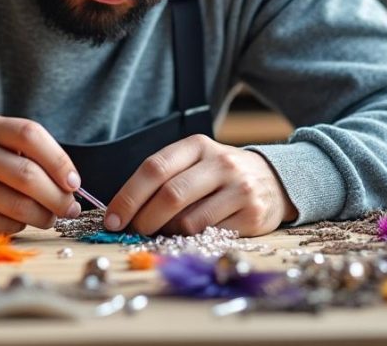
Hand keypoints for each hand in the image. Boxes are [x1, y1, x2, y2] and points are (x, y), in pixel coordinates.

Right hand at [0, 114, 81, 234]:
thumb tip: (71, 186)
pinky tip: (17, 222)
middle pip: (28, 175)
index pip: (30, 135)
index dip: (60, 160)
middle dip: (58, 197)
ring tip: (48, 217)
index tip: (74, 182)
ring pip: (20, 206)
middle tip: (70, 208)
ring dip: (43, 217)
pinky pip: (3, 226)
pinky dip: (19, 228)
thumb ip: (28, 154)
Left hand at [103, 135, 297, 236]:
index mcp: (197, 146)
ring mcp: (238, 189)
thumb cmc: (220, 176)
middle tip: (133, 231)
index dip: (128, 196)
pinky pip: (209, 235)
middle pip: (170, 195)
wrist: (274, 181)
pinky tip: (191, 234)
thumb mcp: (195, 163)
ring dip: (167, 232)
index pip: (154, 168)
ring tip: (166, 231)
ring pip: (188, 221)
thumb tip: (124, 213)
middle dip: (143, 219)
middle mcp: (220, 163)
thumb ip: (164, 179)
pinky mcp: (252, 215)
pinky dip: (192, 240)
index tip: (112, 219)